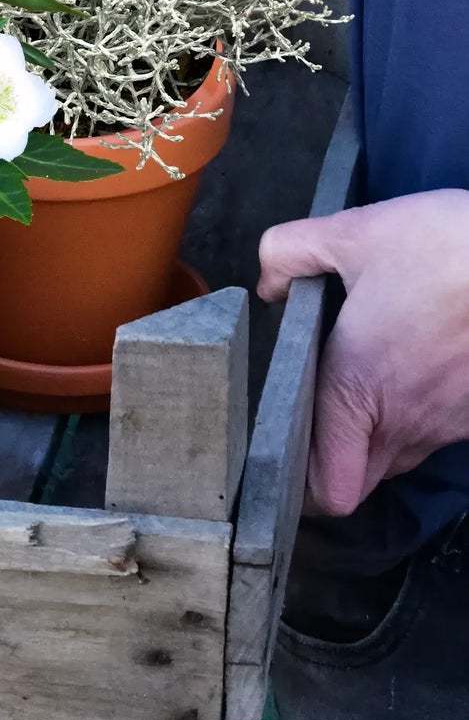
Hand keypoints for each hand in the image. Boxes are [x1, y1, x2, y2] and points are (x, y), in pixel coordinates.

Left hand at [258, 190, 468, 515]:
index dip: (301, 484)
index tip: (285, 452)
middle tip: (318, 406)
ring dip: (383, 426)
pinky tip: (419, 355)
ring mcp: (453, 419)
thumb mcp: (351, 233)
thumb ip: (287, 253)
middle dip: (337, 455)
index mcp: (357, 388)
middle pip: (364, 475)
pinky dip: (425, 405)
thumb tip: (270, 283)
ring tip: (373, 366)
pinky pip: (443, 425)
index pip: (329, 486)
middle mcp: (407, 419)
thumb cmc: (444, 247)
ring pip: (405, 450)